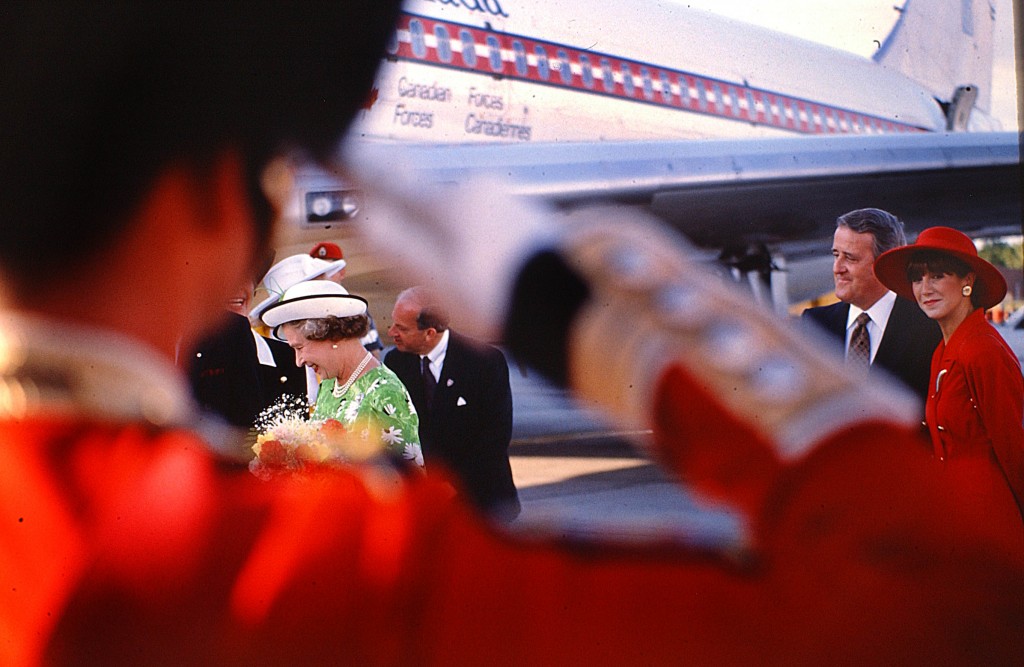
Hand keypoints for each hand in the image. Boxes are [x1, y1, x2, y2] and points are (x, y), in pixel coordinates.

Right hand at [343, 144, 554, 339]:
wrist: (571, 310)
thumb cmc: (502, 297)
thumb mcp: (436, 277)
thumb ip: (394, 243)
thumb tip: (363, 213)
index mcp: (450, 200)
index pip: (390, 184)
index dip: (363, 183)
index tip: (341, 172)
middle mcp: (479, 191)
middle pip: (427, 215)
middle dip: (424, 250)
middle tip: (440, 295)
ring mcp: (508, 204)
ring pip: (459, 230)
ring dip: (456, 262)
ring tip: (476, 301)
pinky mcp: (529, 223)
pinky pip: (490, 239)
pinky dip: (485, 263)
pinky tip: (498, 291)